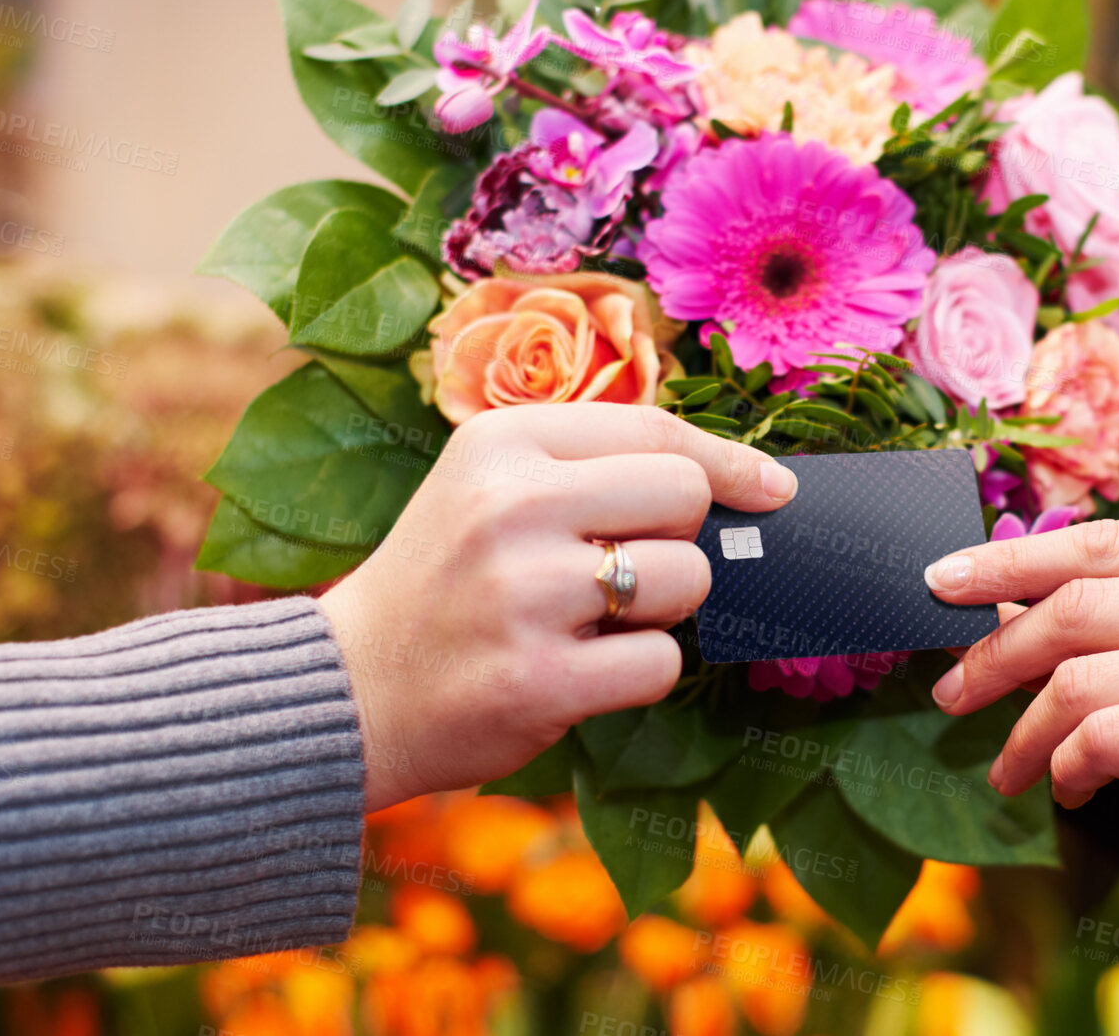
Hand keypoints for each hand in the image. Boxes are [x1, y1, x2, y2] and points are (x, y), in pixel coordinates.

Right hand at [319, 403, 796, 811]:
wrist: (347, 690)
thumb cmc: (445, 581)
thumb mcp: (491, 487)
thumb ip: (596, 467)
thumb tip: (749, 479)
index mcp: (500, 443)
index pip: (656, 428)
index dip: (729, 460)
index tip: (771, 487)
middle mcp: (512, 508)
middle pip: (687, 498)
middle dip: (679, 539)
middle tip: (620, 568)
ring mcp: (525, 596)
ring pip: (687, 581)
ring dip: (660, 609)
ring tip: (589, 621)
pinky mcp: (540, 681)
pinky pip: (662, 663)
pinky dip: (638, 672)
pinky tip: (580, 670)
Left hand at [923, 520, 1118, 952]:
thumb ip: (1100, 627)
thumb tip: (981, 602)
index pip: (1097, 544)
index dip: (1009, 560)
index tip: (937, 581)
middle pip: (1077, 604)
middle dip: (994, 652)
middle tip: (948, 693)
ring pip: (1079, 678)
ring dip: (1024, 732)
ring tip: (1010, 769)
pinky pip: (1103, 738)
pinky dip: (1064, 767)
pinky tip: (1068, 791)